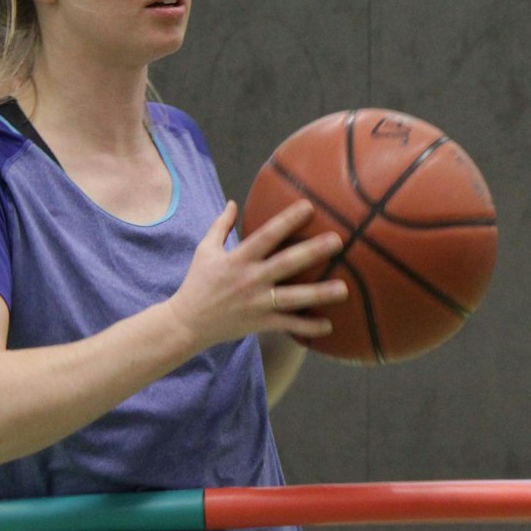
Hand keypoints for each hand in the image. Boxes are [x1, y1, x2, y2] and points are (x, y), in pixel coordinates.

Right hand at [164, 201, 347, 348]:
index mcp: (238, 258)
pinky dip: (308, 328)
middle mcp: (250, 279)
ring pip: (292, 297)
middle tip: (338, 241)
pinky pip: (288, 326)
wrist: (186, 323)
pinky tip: (329, 326)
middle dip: (312, 252)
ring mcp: (257, 303)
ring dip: (318, 293)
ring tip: (344, 289)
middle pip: (286, 263)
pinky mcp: (260, 323)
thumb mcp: (205, 250)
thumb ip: (220, 226)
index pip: (266, 235)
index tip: (309, 206)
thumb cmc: (197, 283)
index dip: (287, 220)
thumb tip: (232, 203)